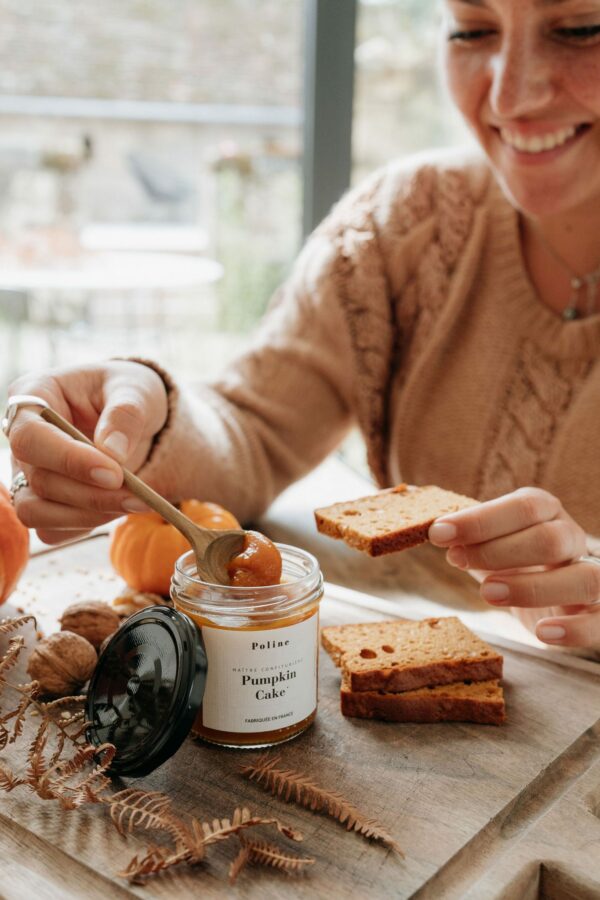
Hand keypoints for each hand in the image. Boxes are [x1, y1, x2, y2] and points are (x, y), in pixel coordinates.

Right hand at [5, 360, 167, 543]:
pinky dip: (85, 526)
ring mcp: (27, 472)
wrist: (134, 414)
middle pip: (38, 479)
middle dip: (90, 495)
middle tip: (138, 497)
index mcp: (34, 395)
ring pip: (36, 512)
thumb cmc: (127, 391)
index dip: (68, 460)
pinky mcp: (42, 502)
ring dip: (87, 516)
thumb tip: (113, 452)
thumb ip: (125, 414)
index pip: (30, 437)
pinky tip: (116, 509)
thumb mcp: (135, 389)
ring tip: (134, 503)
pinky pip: (50, 530)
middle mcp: (23, 437)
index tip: (114, 474)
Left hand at [428, 487, 599, 649]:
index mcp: (546, 513)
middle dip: (499, 550)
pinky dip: (575, 628)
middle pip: (550, 539)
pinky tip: (543, 635)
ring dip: (533, 587)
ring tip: (487, 594)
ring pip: (582, 578)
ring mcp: (593, 575)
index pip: (523, 507)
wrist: (554, 596)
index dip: (481, 520)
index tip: (438, 532)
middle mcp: (573, 539)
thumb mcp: (486, 543)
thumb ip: (462, 533)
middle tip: (456, 562)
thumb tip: (420, 515)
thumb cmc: (513, 562)